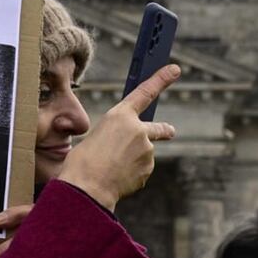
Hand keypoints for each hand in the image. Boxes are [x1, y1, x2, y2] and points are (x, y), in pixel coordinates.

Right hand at [58, 64, 179, 211]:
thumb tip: (130, 155)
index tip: (175, 69)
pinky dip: (131, 174)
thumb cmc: (82, 162)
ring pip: (143, 154)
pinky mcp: (148, 169)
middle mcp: (138, 130)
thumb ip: (117, 139)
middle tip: (171, 130)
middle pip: (158, 128)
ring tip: (110, 168)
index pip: (145, 92)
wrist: (87, 188)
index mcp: (120, 116)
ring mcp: (147, 151)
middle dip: (164, 130)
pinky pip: (141, 170)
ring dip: (132, 160)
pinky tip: (115, 178)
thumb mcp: (96, 138)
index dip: (161, 79)